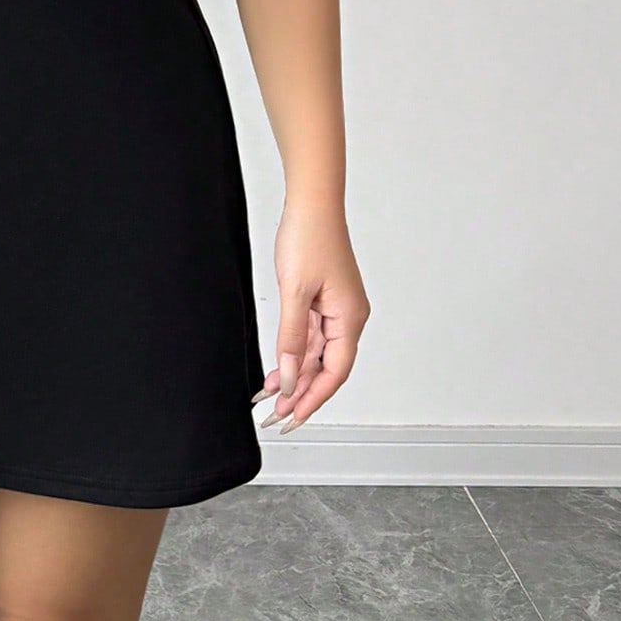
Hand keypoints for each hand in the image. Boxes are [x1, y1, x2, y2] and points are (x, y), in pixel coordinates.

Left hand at [253, 199, 370, 433]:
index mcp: (350, 318)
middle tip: (276, 416)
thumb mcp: (295, 291)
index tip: (293, 418)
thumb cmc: (309, 237)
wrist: (310, 203)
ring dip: (294, 374)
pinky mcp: (324, 299)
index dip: (314, 398)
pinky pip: (310, 336)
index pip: (335, 372)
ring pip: (316, 353)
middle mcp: (348, 316)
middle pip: (326, 366)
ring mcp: (336, 308)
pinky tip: (276, 368)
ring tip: (270, 398)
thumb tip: (289, 376)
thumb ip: (291, 337)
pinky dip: (293, 352)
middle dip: (302, 392)